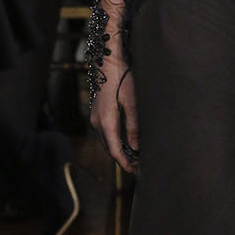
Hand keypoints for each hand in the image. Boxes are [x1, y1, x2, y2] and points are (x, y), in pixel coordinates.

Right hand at [90, 54, 138, 172]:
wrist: (107, 63)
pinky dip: (116, 141)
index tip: (135, 170)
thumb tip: (136, 146)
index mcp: (106, 122)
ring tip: (135, 157)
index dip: (124, 163)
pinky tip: (126, 143)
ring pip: (107, 141)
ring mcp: (95, 119)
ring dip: (120, 150)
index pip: (114, 150)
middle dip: (123, 159)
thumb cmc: (122, 79)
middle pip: (110, 148)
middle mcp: (97, 123)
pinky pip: (106, 133)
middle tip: (138, 166)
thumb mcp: (132, 102)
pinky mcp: (97, 114)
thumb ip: (133, 126)